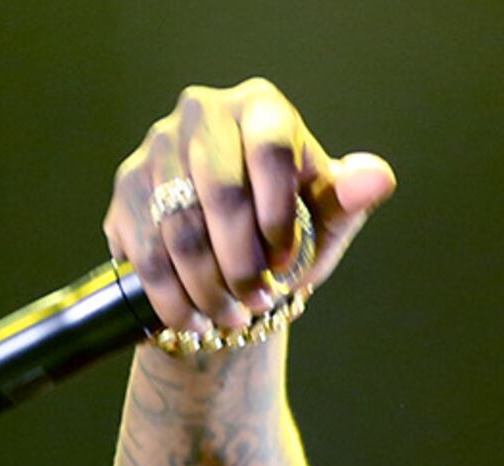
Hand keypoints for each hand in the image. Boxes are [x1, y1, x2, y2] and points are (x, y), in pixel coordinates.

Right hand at [106, 81, 397, 335]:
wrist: (226, 255)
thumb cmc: (287, 231)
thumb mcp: (324, 218)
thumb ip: (348, 198)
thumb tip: (377, 179)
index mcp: (260, 107)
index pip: (270, 149)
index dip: (279, 214)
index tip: (286, 262)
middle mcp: (202, 112)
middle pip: (220, 191)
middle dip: (242, 261)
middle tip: (259, 301)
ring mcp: (157, 147)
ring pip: (179, 227)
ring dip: (209, 286)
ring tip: (233, 318)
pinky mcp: (126, 187)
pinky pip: (145, 251)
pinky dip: (173, 297)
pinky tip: (195, 320)